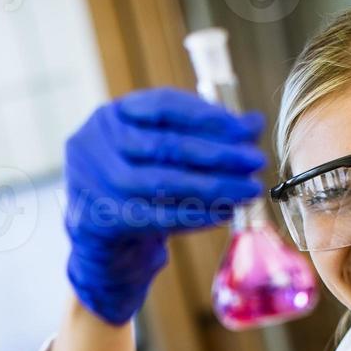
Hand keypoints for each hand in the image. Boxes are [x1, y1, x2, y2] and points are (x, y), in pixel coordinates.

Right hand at [64, 87, 265, 324]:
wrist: (101, 245)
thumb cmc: (139, 190)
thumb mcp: (165, 157)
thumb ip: (204, 136)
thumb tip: (253, 122)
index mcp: (110, 116)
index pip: (163, 105)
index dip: (208, 116)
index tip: (247, 131)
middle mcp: (94, 144)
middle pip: (166, 145)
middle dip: (218, 153)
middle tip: (256, 161)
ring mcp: (93, 183)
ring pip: (164, 182)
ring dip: (214, 187)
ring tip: (249, 190)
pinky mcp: (102, 220)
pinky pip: (158, 217)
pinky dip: (196, 215)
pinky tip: (225, 213)